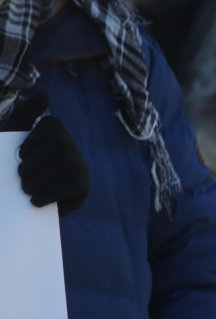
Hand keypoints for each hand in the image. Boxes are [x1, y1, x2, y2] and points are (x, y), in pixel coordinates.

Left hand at [1, 92, 88, 214]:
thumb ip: (24, 114)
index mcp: (53, 133)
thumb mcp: (9, 137)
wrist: (7, 201)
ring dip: (42, 178)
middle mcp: (70, 147)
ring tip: (26, 189)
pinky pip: (74, 185)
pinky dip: (52, 192)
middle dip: (37, 162)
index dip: (35, 139)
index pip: (53, 125)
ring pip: (68, 164)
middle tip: (20, 176)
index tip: (20, 153)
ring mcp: (79, 167)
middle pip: (62, 145)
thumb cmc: (6, 166)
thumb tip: (45, 95)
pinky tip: (36, 200)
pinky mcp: (82, 188)